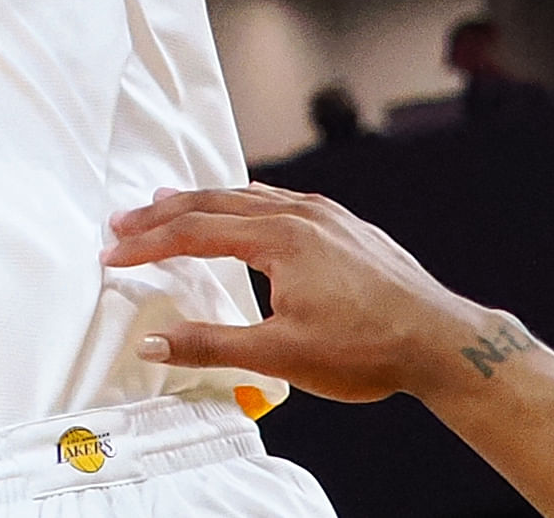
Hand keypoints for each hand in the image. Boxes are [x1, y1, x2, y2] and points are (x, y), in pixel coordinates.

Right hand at [106, 183, 506, 403]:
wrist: (439, 339)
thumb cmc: (367, 348)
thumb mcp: (280, 356)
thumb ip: (211, 345)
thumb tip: (155, 342)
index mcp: (281, 239)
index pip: (196, 232)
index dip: (149, 242)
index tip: (114, 251)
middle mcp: (303, 215)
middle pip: (217, 202)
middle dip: (165, 212)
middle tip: (125, 221)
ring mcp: (327, 217)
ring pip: (251, 196)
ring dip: (204, 202)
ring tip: (170, 203)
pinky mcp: (346, 227)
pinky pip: (281, 201)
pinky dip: (245, 203)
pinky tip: (244, 213)